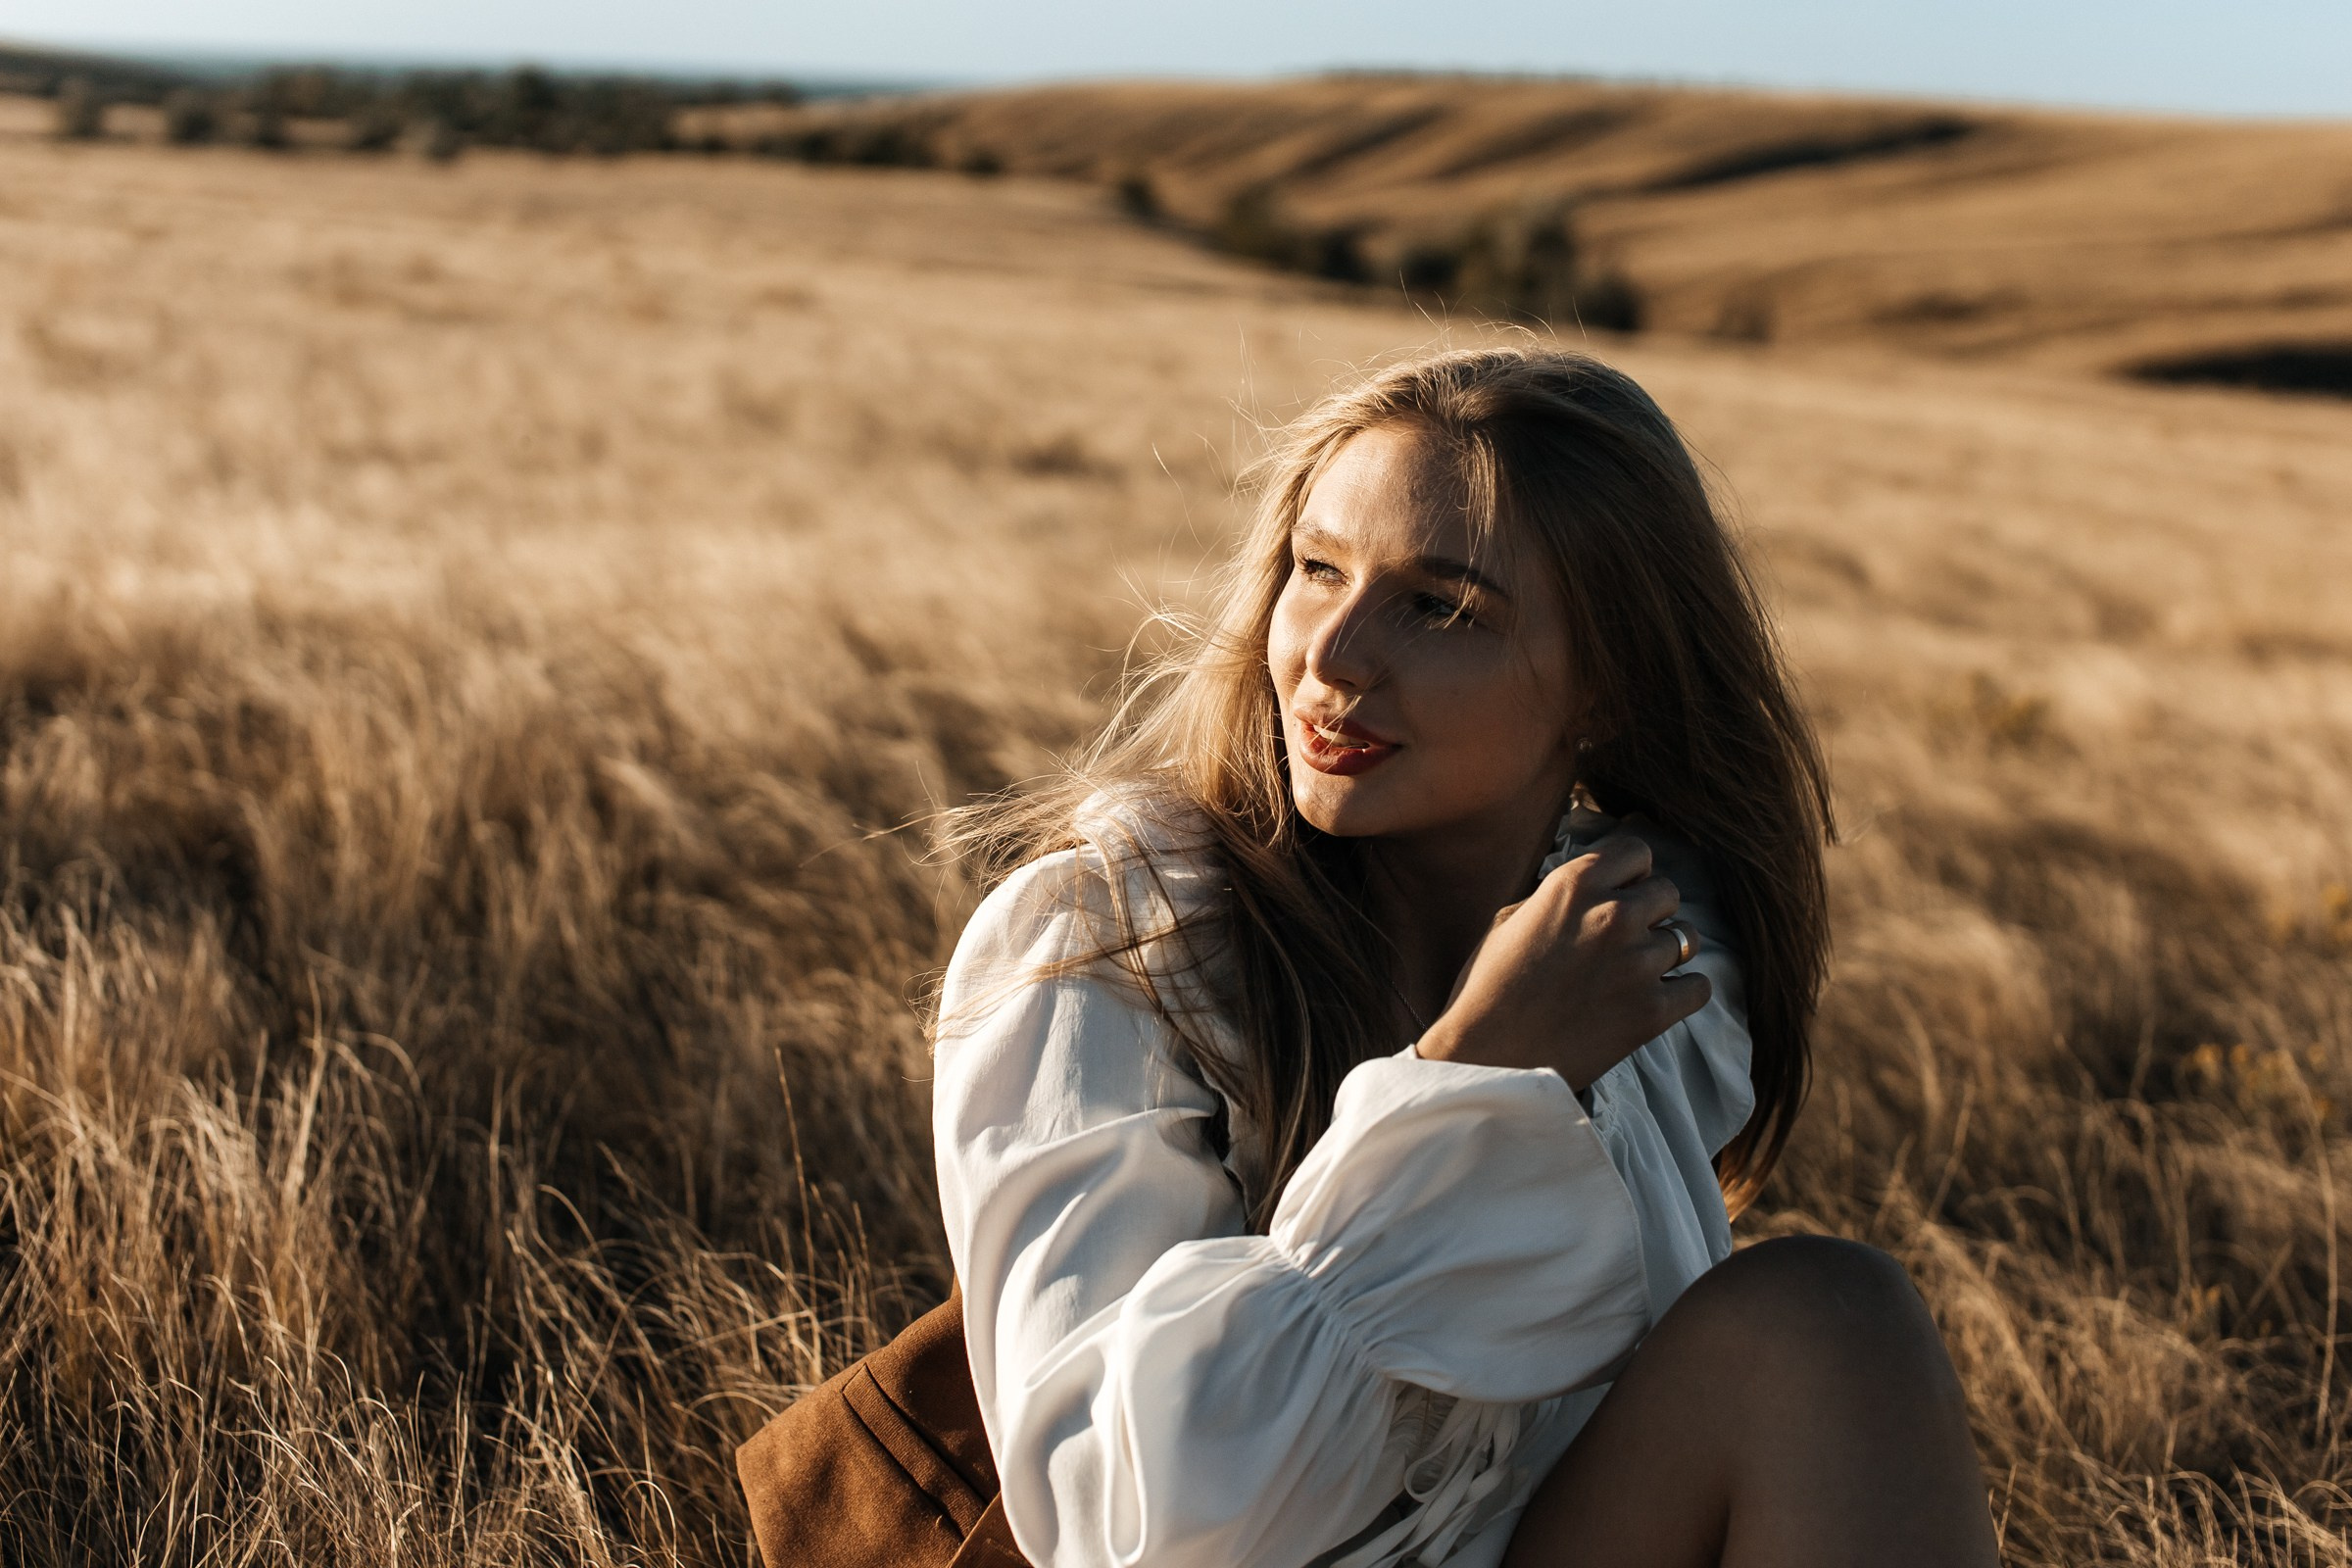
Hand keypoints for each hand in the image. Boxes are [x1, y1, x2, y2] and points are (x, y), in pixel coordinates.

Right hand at [1415, 832, 1710, 1091]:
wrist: (1487, 1059)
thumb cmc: (1489, 989)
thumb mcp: (1511, 920)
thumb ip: (1559, 896)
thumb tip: (1596, 887)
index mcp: (1573, 885)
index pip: (1637, 851)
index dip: (1631, 873)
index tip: (1623, 891)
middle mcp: (1612, 915)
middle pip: (1667, 893)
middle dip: (1650, 912)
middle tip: (1624, 939)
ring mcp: (1636, 964)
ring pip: (1685, 939)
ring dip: (1662, 953)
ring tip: (1632, 973)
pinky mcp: (1652, 1011)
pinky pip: (1698, 987)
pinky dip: (1682, 992)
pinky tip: (1657, 997)